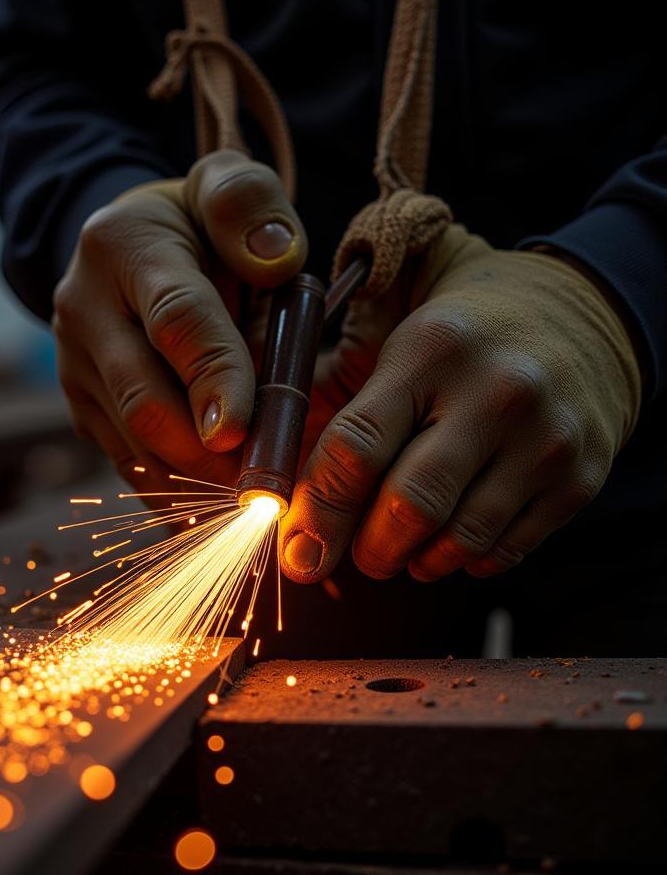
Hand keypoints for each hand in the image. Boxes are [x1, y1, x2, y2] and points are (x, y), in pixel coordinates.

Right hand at [53, 150, 306, 486]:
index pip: (175, 319)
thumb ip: (250, 207)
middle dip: (207, 453)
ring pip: (135, 447)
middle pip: (144, 401)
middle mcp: (84, 312)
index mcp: (124, 248)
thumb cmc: (194, 226)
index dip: (213, 377)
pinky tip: (216, 510)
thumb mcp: (224, 189)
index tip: (242, 428)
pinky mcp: (82, 410)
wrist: (124, 248)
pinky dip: (175, 497)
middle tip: (265, 482)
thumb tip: (279, 261)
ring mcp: (75, 369)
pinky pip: (129, 467)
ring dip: (196, 484)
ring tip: (252, 498)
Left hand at [280, 224, 641, 582]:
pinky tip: (452, 540)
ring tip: (404, 546)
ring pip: (459, 540)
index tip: (297, 550)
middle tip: (358, 552)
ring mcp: (545, 438)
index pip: (358, 446)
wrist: (586, 313)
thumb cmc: (467, 336)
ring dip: (415, 561)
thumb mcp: (400, 342)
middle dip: (368, 549)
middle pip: (409, 506)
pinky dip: (464, 561)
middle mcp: (495, 391)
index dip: (319, 510)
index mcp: (432, 349)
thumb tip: (287, 501)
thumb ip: (344, 410)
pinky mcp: (579, 477)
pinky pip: (505, 551)